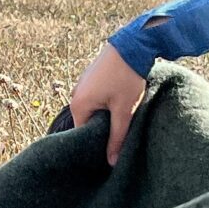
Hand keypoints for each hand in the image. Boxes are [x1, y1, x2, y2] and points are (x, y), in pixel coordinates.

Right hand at [65, 43, 147, 164]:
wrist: (133, 44)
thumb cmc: (126, 77)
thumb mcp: (124, 111)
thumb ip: (117, 137)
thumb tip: (111, 162)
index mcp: (78, 105)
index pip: (81, 135)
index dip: (96, 145)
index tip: (110, 150)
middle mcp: (76, 95)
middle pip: (87, 123)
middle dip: (102, 130)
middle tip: (119, 136)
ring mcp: (83, 85)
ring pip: (93, 111)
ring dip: (106, 116)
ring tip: (122, 119)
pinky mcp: (92, 78)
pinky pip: (95, 99)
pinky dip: (106, 105)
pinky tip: (120, 104)